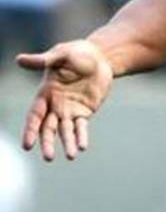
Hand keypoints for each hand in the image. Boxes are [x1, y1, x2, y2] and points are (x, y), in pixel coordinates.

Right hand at [17, 40, 113, 160]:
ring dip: (67, 144)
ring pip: (65, 131)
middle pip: (48, 128)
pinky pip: (81, 127)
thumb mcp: (61, 55)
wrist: (100, 56)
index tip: (27, 146)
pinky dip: (81, 136)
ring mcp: (69, 110)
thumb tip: (19, 59)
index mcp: (45, 94)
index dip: (30, 130)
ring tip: (71, 156)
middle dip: (47, 143)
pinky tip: (82, 146)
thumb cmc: (77, 52)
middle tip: (48, 158)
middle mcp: (55, 105)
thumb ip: (43, 61)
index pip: (35, 116)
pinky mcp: (84, 111)